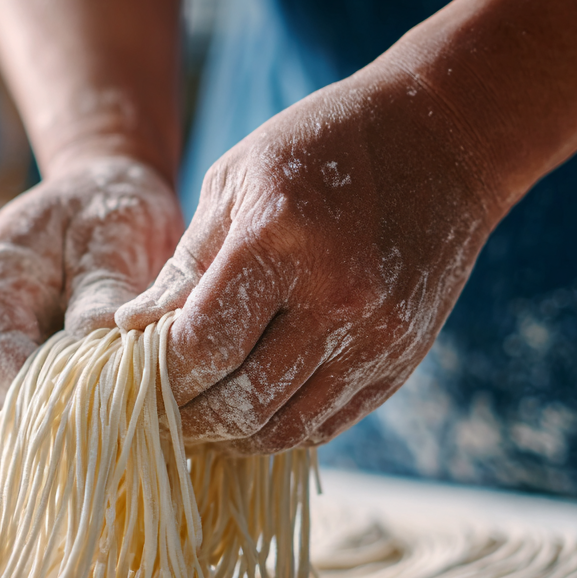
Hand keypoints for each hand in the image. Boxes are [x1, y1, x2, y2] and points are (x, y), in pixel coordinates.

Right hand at [0, 155, 180, 420]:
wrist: (99, 192)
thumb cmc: (109, 207)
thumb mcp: (118, 234)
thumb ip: (103, 291)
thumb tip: (96, 346)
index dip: (43, 397)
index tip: (101, 414)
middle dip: (53, 413)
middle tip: (119, 420)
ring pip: (5, 404)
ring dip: (56, 416)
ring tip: (114, 412)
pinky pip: (21, 400)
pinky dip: (58, 409)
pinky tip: (101, 405)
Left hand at [117, 70, 502, 453]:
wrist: (447, 142)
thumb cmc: (322, 146)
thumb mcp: (237, 180)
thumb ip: (185, 263)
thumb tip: (129, 329)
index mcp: (282, 241)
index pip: (201, 345)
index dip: (157, 374)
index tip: (132, 373)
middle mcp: (336, 300)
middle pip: (239, 400)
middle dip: (183, 415)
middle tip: (151, 408)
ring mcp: (376, 339)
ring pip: (280, 429)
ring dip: (227, 435)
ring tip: (195, 417)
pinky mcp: (398, 363)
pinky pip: (323, 426)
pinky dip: (275, 431)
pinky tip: (247, 411)